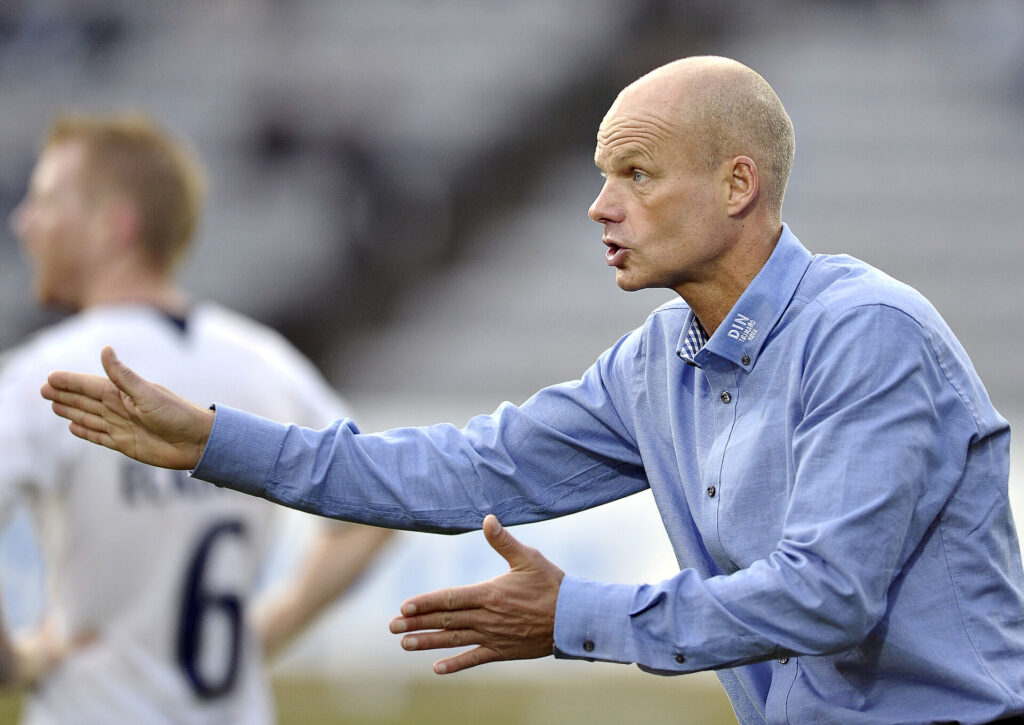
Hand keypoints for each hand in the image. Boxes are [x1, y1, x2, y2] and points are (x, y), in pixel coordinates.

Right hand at [40, 346, 213, 469]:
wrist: (197, 442)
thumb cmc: (177, 414)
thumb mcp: (148, 393)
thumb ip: (123, 375)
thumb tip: (105, 349)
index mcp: (124, 393)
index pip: (90, 385)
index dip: (70, 381)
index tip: (50, 376)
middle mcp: (120, 408)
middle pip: (85, 400)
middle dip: (64, 394)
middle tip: (42, 389)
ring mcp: (121, 426)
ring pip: (88, 417)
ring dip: (70, 411)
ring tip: (53, 404)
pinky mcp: (124, 444)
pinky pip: (98, 436)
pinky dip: (85, 432)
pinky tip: (72, 427)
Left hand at [389, 514, 564, 674]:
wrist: (574, 618)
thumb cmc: (551, 584)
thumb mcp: (528, 557)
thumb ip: (504, 541)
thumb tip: (487, 519)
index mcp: (489, 594)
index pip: (449, 599)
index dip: (425, 603)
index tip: (404, 606)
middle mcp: (487, 617)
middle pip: (445, 621)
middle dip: (416, 623)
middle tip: (392, 626)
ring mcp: (493, 636)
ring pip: (454, 640)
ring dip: (427, 642)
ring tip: (404, 643)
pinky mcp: (502, 651)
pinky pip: (475, 658)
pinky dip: (456, 664)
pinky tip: (436, 668)